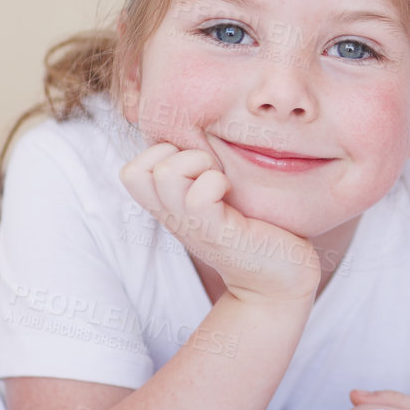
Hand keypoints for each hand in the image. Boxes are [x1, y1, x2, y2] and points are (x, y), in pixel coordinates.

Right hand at [120, 142, 319, 303]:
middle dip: (176, 154)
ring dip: (198, 162)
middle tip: (209, 170)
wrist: (279, 278)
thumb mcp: (217, 197)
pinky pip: (198, 195)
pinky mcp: (217, 233)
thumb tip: (199, 132)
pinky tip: (232, 194)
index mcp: (169, 207)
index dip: (159, 155)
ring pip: (166, 173)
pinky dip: (216, 182)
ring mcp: (192, 226)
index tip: (196, 165)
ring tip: (221, 179)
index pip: (130, 170)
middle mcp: (172, 217)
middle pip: (135, 170)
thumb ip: (201, 172)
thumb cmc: (253, 229)